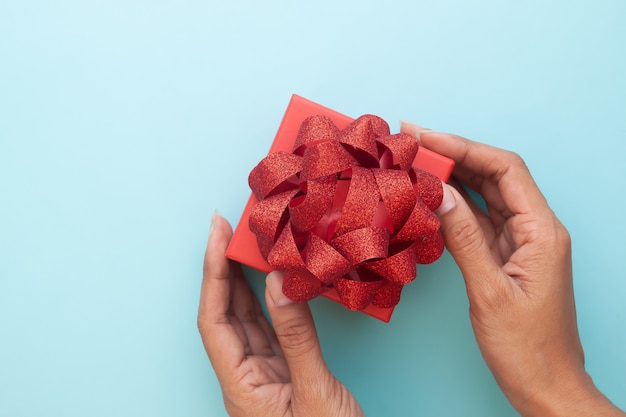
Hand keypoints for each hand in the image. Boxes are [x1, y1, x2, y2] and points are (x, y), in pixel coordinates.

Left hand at [198, 213, 363, 416]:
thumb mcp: (315, 393)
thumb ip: (297, 337)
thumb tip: (279, 282)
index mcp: (240, 386)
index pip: (214, 319)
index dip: (212, 273)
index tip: (217, 233)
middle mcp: (246, 377)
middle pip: (226, 314)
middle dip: (225, 269)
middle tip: (232, 228)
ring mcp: (266, 376)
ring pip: (249, 319)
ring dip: (247, 281)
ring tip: (250, 244)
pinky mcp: (288, 375)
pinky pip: (274, 330)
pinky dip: (274, 302)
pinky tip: (277, 281)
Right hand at [401, 122, 623, 416]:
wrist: (545, 385)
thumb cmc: (525, 347)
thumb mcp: (489, 291)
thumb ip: (463, 238)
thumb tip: (438, 193)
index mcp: (542, 231)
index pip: (503, 169)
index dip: (463, 147)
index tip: (425, 136)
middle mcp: (534, 228)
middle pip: (494, 174)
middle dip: (453, 154)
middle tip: (412, 141)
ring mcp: (521, 241)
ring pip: (485, 194)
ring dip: (452, 175)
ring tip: (415, 161)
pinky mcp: (507, 255)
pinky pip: (479, 218)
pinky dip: (454, 204)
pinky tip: (431, 196)